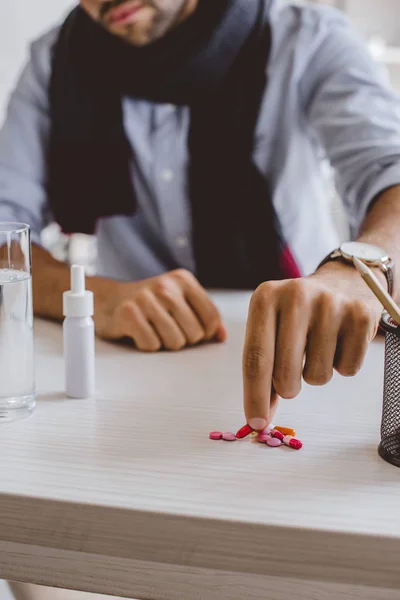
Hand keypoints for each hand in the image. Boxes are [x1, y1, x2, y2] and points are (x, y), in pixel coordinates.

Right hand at [95, 269, 226, 350]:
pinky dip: (146, 346)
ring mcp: (146, 299)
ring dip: (165, 344)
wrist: (108, 300)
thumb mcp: (179, 301)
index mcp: (183, 280)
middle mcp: (166, 287)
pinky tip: (139, 333)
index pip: (212, 317)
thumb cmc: (149, 304)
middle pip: (195, 334)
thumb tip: (221, 336)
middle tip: (167, 330)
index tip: (193, 332)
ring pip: (175, 342)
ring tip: (153, 330)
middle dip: (184, 340)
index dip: (207, 334)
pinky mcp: (129, 314)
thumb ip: (203, 316)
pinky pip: (152, 346)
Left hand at [242, 262, 382, 429]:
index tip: (256, 423)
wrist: (344, 282)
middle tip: (291, 379)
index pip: (255, 358)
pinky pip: (347, 369)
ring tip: (319, 347)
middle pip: (284, 373)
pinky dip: (343, 365)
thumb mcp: (272, 328)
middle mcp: (295, 295)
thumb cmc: (299, 315)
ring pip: (317, 375)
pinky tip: (340, 341)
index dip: (254, 396)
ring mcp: (330, 303)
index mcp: (264, 297)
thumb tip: (259, 418)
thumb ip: (263, 370)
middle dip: (287, 389)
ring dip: (317, 373)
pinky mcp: (361, 314)